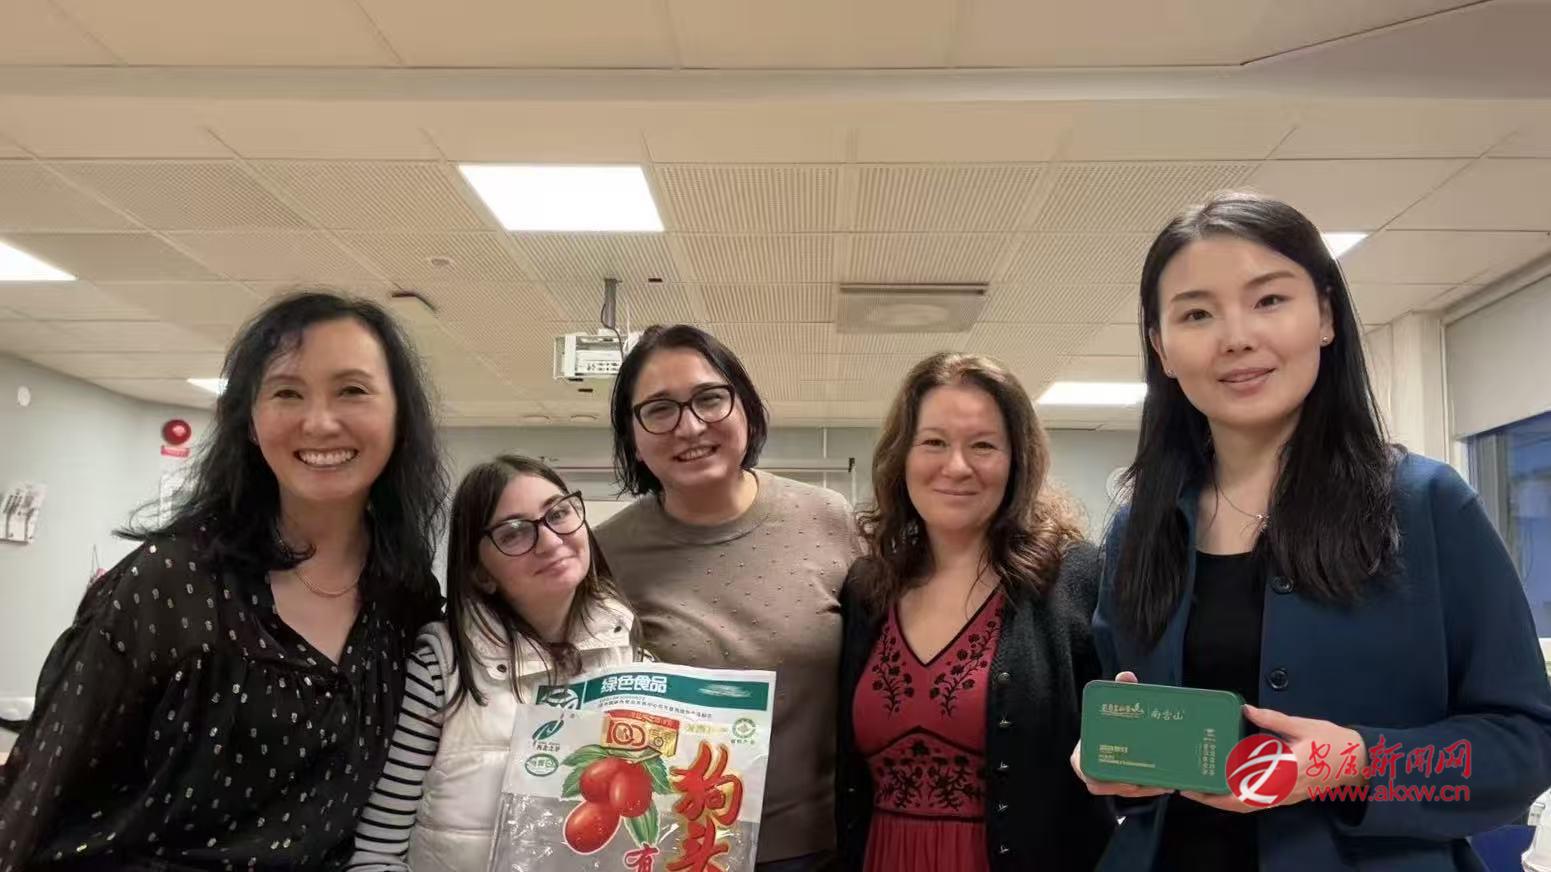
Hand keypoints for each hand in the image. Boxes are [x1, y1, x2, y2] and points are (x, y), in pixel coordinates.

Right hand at [1070, 671, 1174, 799]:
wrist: (1119, 726)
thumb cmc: (1112, 717)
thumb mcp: (1117, 703)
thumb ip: (1120, 690)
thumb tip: (1127, 676)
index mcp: (1083, 750)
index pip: (1084, 768)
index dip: (1098, 776)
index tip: (1123, 777)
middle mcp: (1092, 767)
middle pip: (1103, 785)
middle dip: (1124, 787)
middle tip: (1144, 783)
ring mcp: (1106, 777)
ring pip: (1120, 790)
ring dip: (1141, 790)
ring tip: (1162, 784)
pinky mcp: (1121, 782)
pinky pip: (1131, 790)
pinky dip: (1147, 789)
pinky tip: (1165, 784)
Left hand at [1180, 704, 1367, 812]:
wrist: (1361, 760)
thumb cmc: (1332, 742)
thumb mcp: (1302, 725)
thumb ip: (1272, 720)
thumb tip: (1246, 710)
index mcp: (1284, 774)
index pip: (1245, 793)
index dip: (1218, 796)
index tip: (1196, 789)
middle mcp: (1283, 790)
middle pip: (1243, 805)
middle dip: (1215, 801)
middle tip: (1190, 789)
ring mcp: (1288, 795)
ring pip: (1252, 805)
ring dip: (1227, 801)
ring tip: (1204, 787)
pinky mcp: (1291, 794)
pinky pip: (1262, 801)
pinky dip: (1242, 797)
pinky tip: (1229, 784)